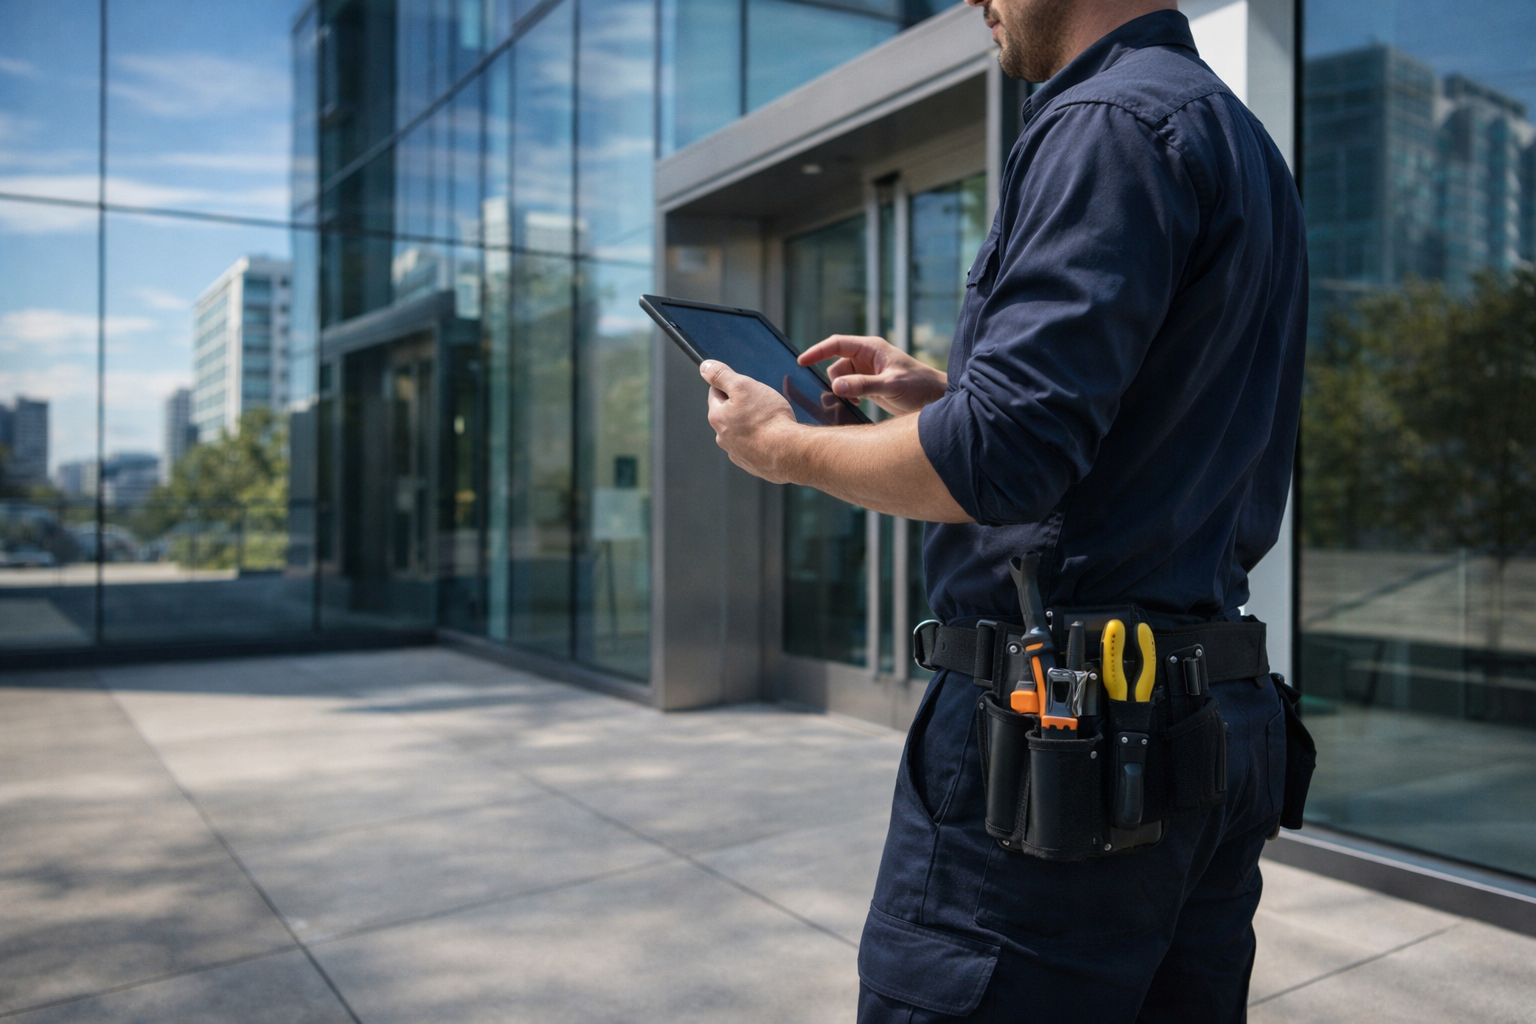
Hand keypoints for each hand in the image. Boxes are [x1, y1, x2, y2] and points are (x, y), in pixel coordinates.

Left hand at [701, 359, 802, 482]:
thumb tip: (705, 367)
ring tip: (769, 422)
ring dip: (750, 426)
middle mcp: (722, 437)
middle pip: (728, 414)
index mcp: (717, 417)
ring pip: (740, 432)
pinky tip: (772, 438)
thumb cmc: (768, 419)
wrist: (789, 452)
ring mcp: (737, 453)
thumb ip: (721, 375)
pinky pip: (752, 448)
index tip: (744, 387)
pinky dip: (759, 442)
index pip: (715, 393)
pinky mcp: (752, 464)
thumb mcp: (743, 386)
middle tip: (761, 403)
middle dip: (740, 407)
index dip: (730, 386)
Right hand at [797, 335, 947, 415]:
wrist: (935, 399)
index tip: (801, 362)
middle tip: (838, 396)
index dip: (817, 351)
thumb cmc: (918, 386)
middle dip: (833, 380)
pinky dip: (846, 397)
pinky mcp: (869, 386)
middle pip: (835, 364)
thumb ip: (863, 385)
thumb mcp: (890, 385)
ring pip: (840, 379)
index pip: (837, 344)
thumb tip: (835, 386)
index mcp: (870, 348)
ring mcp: (867, 372)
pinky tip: (855, 405)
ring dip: (840, 391)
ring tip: (852, 403)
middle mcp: (866, 358)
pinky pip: (848, 389)